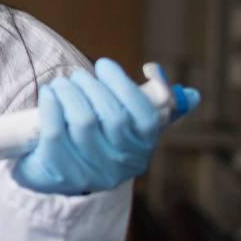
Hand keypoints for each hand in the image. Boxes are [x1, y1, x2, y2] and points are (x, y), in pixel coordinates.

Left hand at [14, 58, 198, 195]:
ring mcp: (92, 173)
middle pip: (112, 116)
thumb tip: (191, 95)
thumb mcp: (130, 125)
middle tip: (78, 75)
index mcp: (143, 147)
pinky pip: (55, 134)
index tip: (103, 65)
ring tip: (62, 84)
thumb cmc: (99, 138)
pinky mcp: (61, 175)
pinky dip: (50, 108)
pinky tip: (49, 95)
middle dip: (92, 86)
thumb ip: (157, 107)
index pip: (144, 116)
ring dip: (69, 93)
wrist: (59, 173)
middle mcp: (121, 164)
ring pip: (83, 122)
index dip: (123, 85)